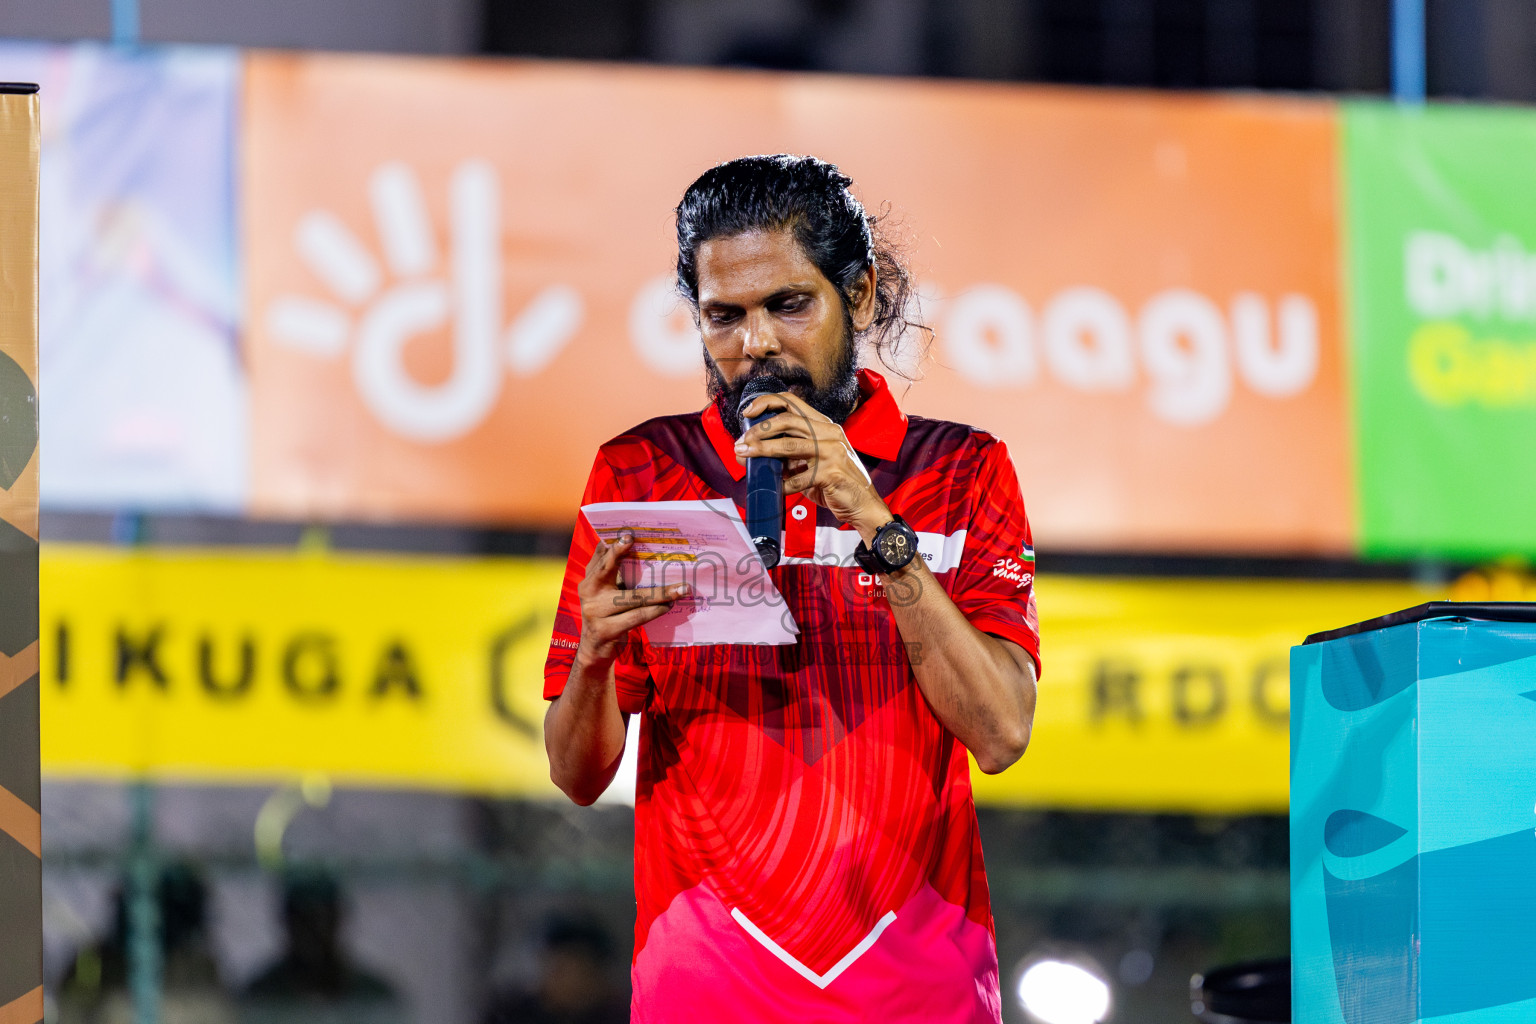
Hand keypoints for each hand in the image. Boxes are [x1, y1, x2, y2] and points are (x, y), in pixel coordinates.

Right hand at [576, 531, 688, 662]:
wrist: (594, 649)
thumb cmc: (607, 614)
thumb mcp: (606, 592)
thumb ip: (614, 572)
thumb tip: (636, 547)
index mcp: (590, 579)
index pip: (601, 557)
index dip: (614, 545)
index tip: (628, 534)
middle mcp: (588, 592)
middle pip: (607, 569)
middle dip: (619, 553)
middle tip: (634, 540)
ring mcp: (594, 612)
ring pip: (632, 597)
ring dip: (659, 593)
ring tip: (680, 589)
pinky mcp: (605, 630)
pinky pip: (636, 617)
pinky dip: (655, 611)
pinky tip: (668, 606)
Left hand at [734, 392, 888, 537]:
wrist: (863, 505)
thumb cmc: (836, 483)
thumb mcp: (813, 462)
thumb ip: (790, 454)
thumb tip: (754, 451)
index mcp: (824, 426)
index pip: (792, 402)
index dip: (767, 402)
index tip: (748, 412)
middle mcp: (829, 433)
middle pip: (787, 420)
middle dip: (759, 430)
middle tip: (742, 442)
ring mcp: (832, 452)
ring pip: (789, 445)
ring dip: (762, 450)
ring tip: (746, 455)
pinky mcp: (831, 473)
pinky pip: (798, 478)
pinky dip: (783, 484)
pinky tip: (777, 488)